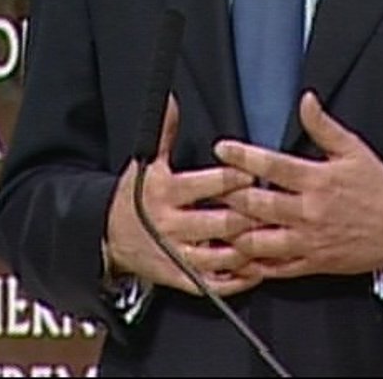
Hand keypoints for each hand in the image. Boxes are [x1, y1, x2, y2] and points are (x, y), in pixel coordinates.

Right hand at [105, 95, 262, 295]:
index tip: (253, 173)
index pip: (207, 185)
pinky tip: (256, 269)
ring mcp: (176, 255)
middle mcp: (171, 225)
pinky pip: (213, 283)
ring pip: (220, 256)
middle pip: (220, 223)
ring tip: (271, 238)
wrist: (108, 236)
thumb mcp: (146, 161)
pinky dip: (237, 280)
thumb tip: (173, 100)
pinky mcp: (179, 277)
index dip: (234, 179)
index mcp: (166, 193)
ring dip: (248, 249)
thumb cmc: (134, 196)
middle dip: (249, 216)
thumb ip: (165, 132)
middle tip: (274, 208)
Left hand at [213, 91, 382, 278]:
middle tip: (210, 186)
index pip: (273, 165)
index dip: (243, 155)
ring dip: (235, 231)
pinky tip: (236, 253)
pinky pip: (273, 268)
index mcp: (317, 181)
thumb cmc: (376, 189)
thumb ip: (324, 126)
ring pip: (259, 241)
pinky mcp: (308, 263)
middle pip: (257, 204)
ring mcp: (306, 241)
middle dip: (229, 195)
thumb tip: (306, 100)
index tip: (222, 148)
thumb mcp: (353, 150)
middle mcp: (308, 212)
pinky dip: (251, 263)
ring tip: (217, 220)